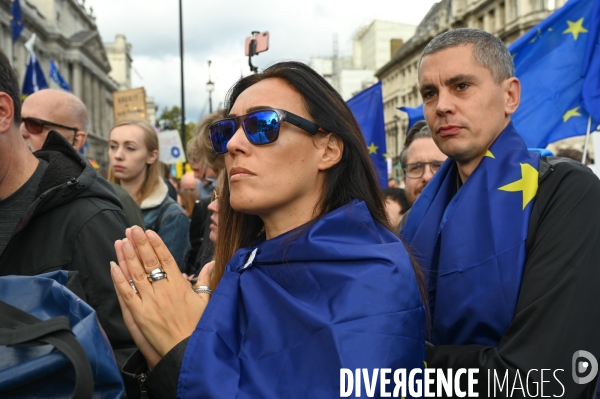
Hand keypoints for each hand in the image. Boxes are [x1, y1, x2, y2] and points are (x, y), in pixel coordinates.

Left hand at [110, 226, 209, 356]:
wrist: (188, 351)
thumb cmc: (199, 327)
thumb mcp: (207, 301)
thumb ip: (207, 280)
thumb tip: (212, 264)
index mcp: (180, 285)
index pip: (166, 259)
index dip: (156, 245)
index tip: (149, 232)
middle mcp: (164, 290)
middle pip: (149, 262)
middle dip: (140, 244)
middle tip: (132, 230)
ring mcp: (150, 301)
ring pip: (136, 273)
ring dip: (128, 256)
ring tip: (122, 240)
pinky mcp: (139, 314)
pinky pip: (127, 293)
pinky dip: (119, 279)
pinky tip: (114, 265)